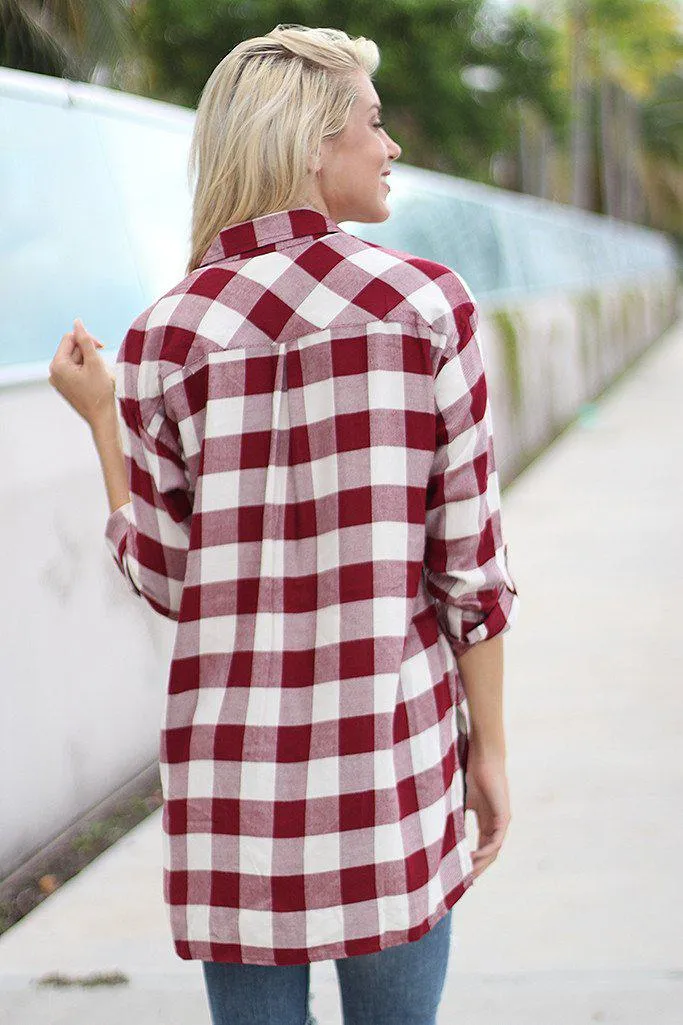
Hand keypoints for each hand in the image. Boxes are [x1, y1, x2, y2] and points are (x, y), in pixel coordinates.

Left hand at [49, 319, 114, 428]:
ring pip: (74, 360)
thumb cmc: (100, 392)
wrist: (102, 418)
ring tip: (98, 376)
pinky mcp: (64, 386)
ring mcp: (57, 380)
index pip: (70, 338)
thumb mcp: (94, 362)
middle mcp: (53, 372)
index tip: (102, 348)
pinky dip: (85, 371)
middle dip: (88, 353)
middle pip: (72, 349)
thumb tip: (77, 322)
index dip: (86, 339)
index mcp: (57, 365)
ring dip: (88, 362)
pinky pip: (74, 371)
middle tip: (100, 367)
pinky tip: (93, 381)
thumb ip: (85, 340)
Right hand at [465, 749, 510, 878]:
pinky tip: (472, 857)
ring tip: (466, 875)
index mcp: (488, 822)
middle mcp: (497, 825)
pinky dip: (485, 851)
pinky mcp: (504, 817)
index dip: (472, 862)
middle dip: (476, 869)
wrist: (484, 758)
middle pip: (489, 855)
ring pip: (493, 851)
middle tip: (462, 883)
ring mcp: (502, 822)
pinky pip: (495, 841)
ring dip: (480, 864)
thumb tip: (437, 830)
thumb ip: (455, 816)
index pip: (482, 848)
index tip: (459, 874)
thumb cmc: (471, 774)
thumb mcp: (461, 800)